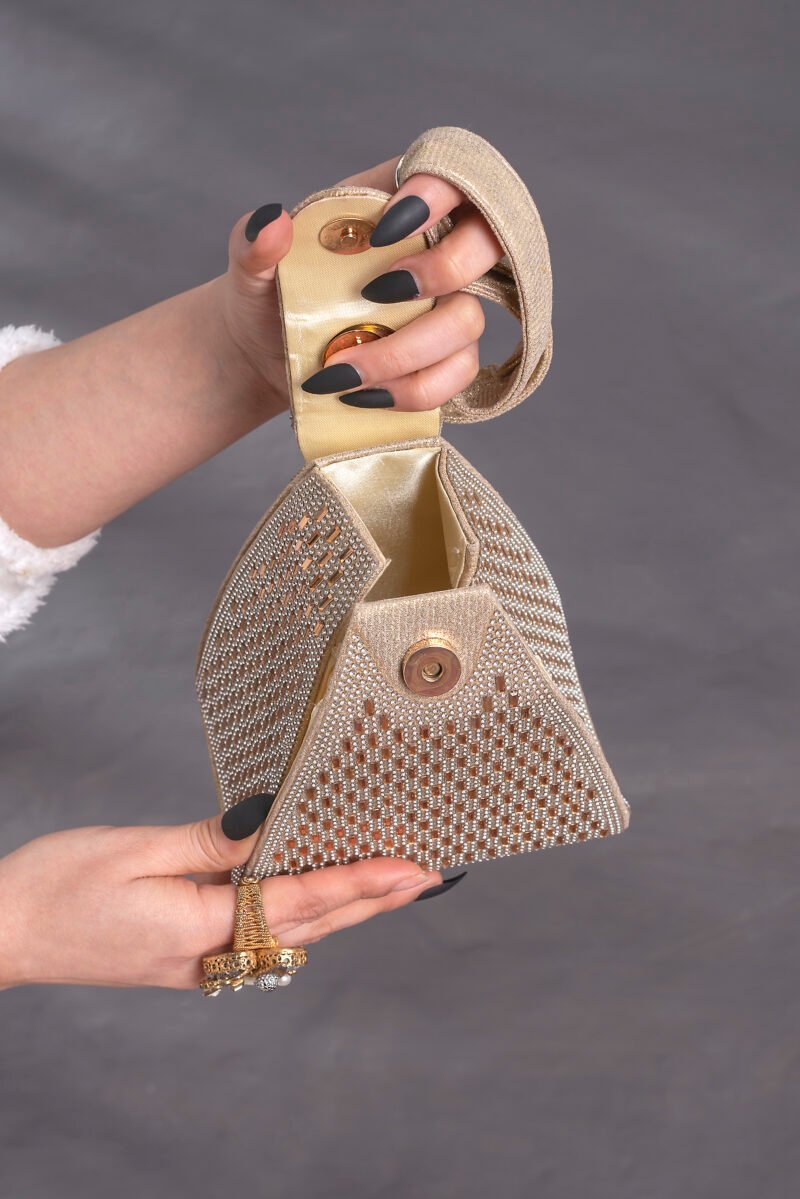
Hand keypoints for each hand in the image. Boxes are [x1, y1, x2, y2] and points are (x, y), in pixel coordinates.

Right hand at [0, 810, 439, 989]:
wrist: (2, 934)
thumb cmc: (55, 887)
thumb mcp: (132, 850)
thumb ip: (208, 842)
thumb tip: (269, 823)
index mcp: (197, 927)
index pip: (299, 901)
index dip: (360, 881)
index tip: (411, 868)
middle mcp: (207, 955)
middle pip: (309, 926)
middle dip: (372, 899)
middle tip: (428, 876)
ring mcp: (197, 963)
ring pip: (289, 934)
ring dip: (345, 908)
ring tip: (391, 883)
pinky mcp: (184, 958)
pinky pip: (259, 935)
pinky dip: (301, 914)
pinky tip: (317, 896)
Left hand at [221, 155, 502, 413]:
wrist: (263, 356)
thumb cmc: (266, 295)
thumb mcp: (250, 264)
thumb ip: (253, 241)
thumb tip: (271, 222)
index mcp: (392, 204)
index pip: (449, 174)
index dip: (438, 193)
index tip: (386, 231)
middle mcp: (432, 250)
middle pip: (487, 241)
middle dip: (440, 272)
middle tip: (376, 296)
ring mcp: (444, 307)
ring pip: (468, 322)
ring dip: (406, 352)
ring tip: (343, 372)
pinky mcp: (443, 360)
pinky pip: (456, 375)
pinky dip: (410, 391)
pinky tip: (362, 396)